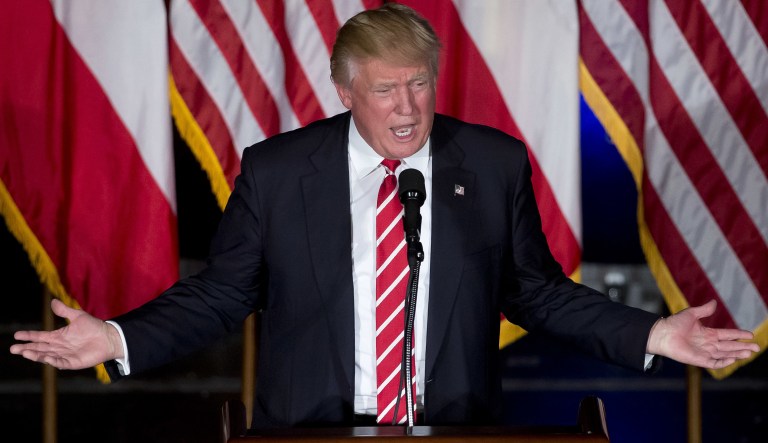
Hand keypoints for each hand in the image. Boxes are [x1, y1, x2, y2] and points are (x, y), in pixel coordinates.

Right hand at [9, 299, 123, 369]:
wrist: (109, 337)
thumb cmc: (94, 327)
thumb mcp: (78, 316)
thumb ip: (64, 311)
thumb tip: (52, 301)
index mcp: (59, 336)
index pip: (40, 337)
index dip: (29, 336)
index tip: (17, 335)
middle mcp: (59, 347)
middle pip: (40, 348)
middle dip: (26, 348)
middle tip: (13, 348)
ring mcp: (66, 355)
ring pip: (47, 356)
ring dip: (36, 355)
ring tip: (24, 352)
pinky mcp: (73, 362)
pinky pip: (61, 363)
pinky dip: (52, 361)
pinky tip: (45, 358)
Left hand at [647, 300, 759, 368]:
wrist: (662, 333)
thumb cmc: (674, 323)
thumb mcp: (691, 314)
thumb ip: (704, 310)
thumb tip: (714, 302)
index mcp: (708, 333)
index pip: (728, 335)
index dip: (739, 335)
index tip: (750, 335)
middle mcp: (708, 344)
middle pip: (730, 346)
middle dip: (743, 347)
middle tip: (757, 347)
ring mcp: (704, 352)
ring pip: (725, 355)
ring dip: (737, 354)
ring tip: (749, 353)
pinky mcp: (699, 360)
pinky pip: (714, 363)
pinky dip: (723, 362)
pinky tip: (733, 359)